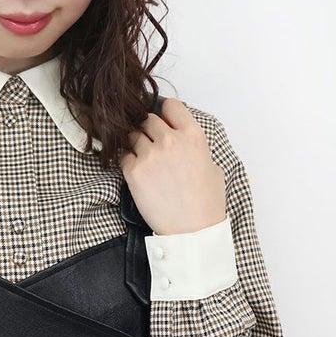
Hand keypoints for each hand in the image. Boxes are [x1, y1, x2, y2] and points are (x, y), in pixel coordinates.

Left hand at [119, 98, 225, 234]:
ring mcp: (149, 155)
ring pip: (133, 136)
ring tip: (147, 163)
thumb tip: (182, 137)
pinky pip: (124, 156)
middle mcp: (170, 141)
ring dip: (137, 146)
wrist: (191, 231)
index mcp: (193, 135)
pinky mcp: (133, 171)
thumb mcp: (212, 166)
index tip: (165, 123)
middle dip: (149, 131)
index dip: (166, 114)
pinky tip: (140, 176)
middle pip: (148, 119)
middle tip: (154, 147)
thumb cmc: (206, 202)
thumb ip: (194, 145)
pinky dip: (129, 163)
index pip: (171, 106)